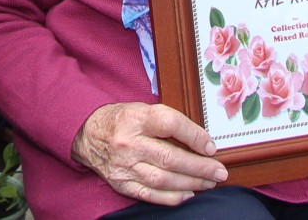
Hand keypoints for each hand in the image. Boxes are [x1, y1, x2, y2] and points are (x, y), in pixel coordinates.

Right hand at [73, 102, 226, 205]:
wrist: (87, 134)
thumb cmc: (122, 120)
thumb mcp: (143, 110)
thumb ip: (168, 122)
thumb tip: (201, 141)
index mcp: (135, 118)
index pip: (170, 124)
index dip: (195, 136)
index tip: (211, 146)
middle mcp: (129, 143)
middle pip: (170, 157)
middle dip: (200, 167)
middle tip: (219, 171)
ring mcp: (124, 165)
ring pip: (163, 179)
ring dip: (191, 183)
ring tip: (209, 183)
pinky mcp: (121, 183)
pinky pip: (150, 194)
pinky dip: (171, 196)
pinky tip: (188, 194)